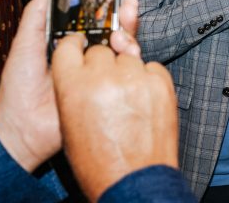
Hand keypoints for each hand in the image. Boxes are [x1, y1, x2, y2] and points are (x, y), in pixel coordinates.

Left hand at [0, 0, 141, 171]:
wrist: (22, 126)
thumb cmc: (18, 86)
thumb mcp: (25, 42)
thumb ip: (36, 14)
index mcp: (68, 44)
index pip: (91, 20)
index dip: (102, 4)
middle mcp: (86, 58)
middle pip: (112, 31)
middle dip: (122, 15)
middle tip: (127, 3)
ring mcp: (98, 75)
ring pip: (122, 49)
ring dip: (127, 33)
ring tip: (123, 25)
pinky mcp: (106, 92)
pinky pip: (124, 72)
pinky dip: (129, 57)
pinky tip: (124, 46)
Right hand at [52, 33, 177, 201]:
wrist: (134, 181)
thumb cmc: (98, 161)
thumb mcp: (69, 123)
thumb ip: (74, 88)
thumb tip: (86, 63)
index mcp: (72, 86)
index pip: (68, 46)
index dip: (75, 47)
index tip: (80, 47)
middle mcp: (103, 77)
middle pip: (100, 51)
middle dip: (102, 66)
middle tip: (106, 88)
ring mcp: (134, 79)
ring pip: (128, 58)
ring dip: (127, 73)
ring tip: (127, 100)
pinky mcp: (160, 84)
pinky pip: (151, 68)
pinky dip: (148, 80)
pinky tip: (143, 101)